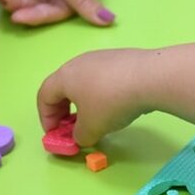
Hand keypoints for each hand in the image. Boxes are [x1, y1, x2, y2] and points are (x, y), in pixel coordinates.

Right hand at [37, 49, 151, 145]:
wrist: (150, 77)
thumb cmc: (111, 102)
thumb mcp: (92, 128)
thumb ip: (80, 136)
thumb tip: (82, 136)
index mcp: (64, 76)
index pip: (44, 95)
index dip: (46, 117)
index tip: (55, 134)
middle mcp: (79, 62)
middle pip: (64, 86)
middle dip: (64, 109)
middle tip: (73, 126)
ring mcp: (102, 57)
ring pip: (85, 81)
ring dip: (85, 101)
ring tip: (97, 118)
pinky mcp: (122, 58)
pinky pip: (105, 78)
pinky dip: (104, 93)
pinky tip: (118, 105)